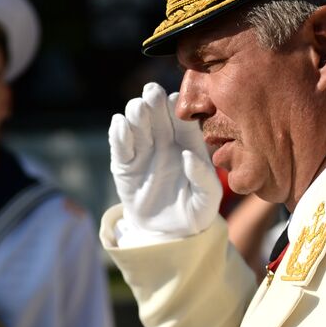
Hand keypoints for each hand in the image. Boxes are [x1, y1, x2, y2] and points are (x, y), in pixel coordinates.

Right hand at [108, 81, 221, 242]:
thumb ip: (203, 178)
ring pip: (137, 123)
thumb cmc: (195, 212)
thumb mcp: (207, 199)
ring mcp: (143, 150)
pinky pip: (119, 145)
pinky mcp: (124, 164)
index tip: (175, 99)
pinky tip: (120, 123)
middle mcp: (165, 141)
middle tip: (152, 93)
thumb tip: (188, 156)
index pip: (183, 119)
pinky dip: (118, 132)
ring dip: (136, 112)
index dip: (178, 107)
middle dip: (154, 101)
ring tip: (138, 109)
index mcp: (189, 143)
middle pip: (157, 113)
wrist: (169, 233)